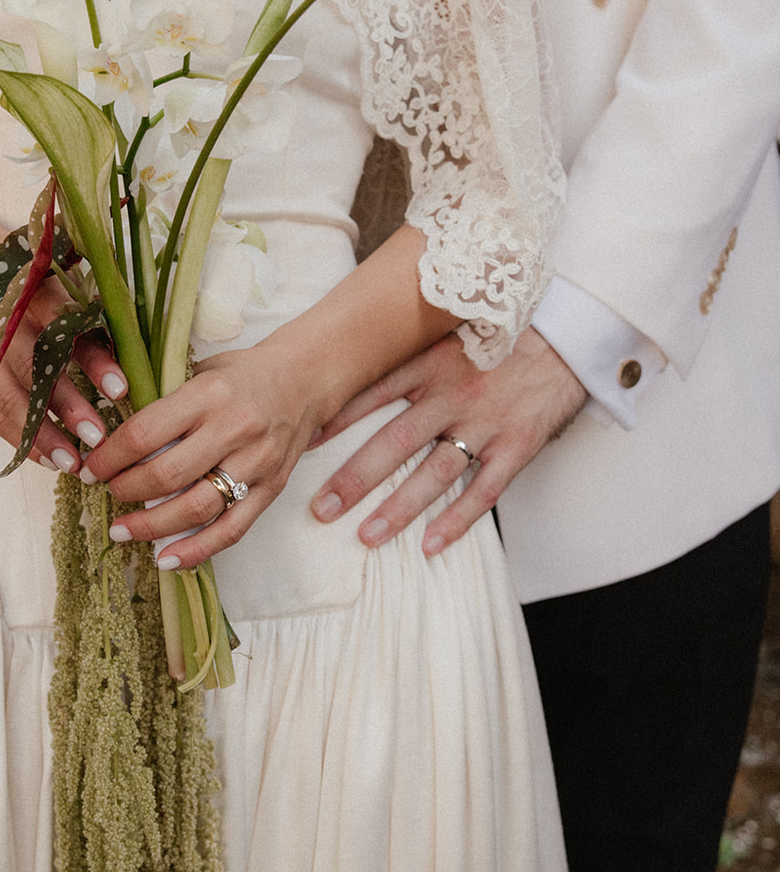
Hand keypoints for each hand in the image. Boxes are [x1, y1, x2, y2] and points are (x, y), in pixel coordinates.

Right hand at [0, 279, 127, 472]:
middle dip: (65, 407)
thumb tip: (138, 355)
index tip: (120, 389)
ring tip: (74, 463)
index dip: (92, 360)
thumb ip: (92, 317)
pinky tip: (49, 461)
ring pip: (8, 400)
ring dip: (41, 435)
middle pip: (31, 369)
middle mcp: (0, 324)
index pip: (65, 329)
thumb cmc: (32, 283)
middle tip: (97, 437)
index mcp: (30, 294)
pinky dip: (21, 441)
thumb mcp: (63, 286)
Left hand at [73, 343, 322, 569]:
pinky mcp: (272, 488)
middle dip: (126, 491)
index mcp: (210, 394)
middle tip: (107, 493)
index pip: (146, 433)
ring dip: (151, 526)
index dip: (110, 458)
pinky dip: (196, 551)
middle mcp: (235, 428)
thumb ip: (163, 404)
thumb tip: (110, 439)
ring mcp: (257, 463)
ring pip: (196, 508)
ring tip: (123, 530)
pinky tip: (166, 559)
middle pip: (168, 475)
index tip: (90, 469)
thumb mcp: (199, 371)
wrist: (305, 379)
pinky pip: (231, 530)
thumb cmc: (242, 374)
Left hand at [308, 329, 586, 555]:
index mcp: (432, 363)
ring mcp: (486, 423)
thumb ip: (410, 342)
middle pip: (395, 441)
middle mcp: (454, 395)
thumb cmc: (503, 329)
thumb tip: (357, 351)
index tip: (302, 440)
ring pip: (434, 474)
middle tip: (321, 508)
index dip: (336, 418)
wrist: (569, 334)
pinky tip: (431, 546)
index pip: (373, 392)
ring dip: (399, 508)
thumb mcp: (451, 326)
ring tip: (366, 536)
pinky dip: (457, 521)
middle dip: (355, 478)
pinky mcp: (517, 446)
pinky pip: (484, 492)